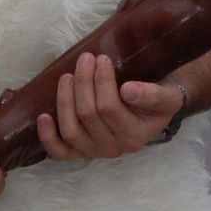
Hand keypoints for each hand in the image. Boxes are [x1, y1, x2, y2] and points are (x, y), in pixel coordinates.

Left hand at [36, 52, 184, 160]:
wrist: (155, 108)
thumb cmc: (159, 98)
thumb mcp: (166, 95)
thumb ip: (152, 95)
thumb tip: (128, 91)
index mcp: (135, 137)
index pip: (109, 107)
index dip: (101, 80)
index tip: (101, 58)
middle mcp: (114, 149)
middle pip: (88, 115)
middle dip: (83, 82)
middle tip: (86, 58)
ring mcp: (94, 152)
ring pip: (71, 130)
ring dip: (65, 100)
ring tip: (67, 76)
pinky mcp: (80, 151)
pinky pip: (60, 152)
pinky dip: (48, 137)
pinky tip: (43, 116)